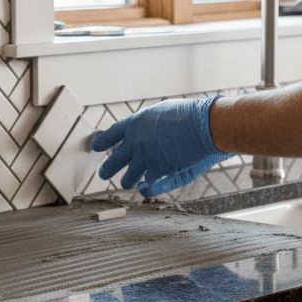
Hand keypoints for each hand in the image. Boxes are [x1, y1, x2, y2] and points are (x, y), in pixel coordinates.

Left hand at [92, 96, 231, 196]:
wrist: (205, 126)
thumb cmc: (190, 116)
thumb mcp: (163, 112)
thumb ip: (149, 125)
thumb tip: (141, 133)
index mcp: (136, 123)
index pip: (113, 133)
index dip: (103, 140)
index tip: (96, 147)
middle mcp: (136, 141)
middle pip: (115, 159)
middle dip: (107, 168)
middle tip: (102, 174)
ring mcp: (145, 158)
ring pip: (128, 176)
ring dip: (126, 180)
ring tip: (124, 183)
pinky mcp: (158, 172)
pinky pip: (146, 184)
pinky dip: (146, 187)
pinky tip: (144, 188)